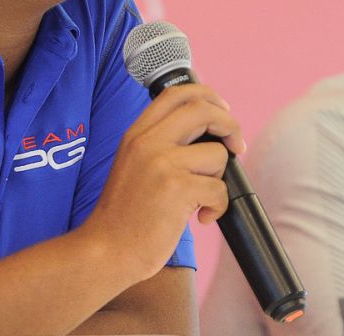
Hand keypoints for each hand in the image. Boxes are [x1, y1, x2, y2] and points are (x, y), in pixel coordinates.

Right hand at [86, 84, 244, 281]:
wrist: (107, 249)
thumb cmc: (125, 214)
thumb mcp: (133, 165)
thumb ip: (159, 144)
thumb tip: (209, 135)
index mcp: (136, 133)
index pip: (175, 94)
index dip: (206, 96)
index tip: (222, 111)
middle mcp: (147, 142)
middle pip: (202, 109)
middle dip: (230, 124)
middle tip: (237, 145)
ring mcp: (161, 163)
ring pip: (217, 153)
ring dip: (219, 178)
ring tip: (201, 198)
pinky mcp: (176, 188)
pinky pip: (219, 189)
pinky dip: (218, 207)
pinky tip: (201, 218)